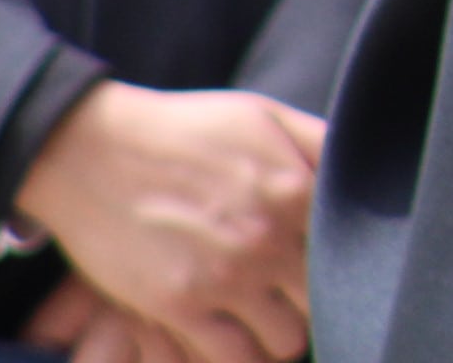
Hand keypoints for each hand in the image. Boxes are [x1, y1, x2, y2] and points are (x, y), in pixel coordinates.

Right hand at [11, 81, 320, 362]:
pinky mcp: (177, 307)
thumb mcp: (262, 115)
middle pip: (324, 301)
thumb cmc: (182, 129)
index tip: (323, 261)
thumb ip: (319, 141)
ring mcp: (224, 277)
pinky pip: (231, 358)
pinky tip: (231, 337)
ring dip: (278, 335)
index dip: (342, 259)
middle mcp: (268, 239)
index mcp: (296, 189)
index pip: (350, 247)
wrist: (91, 151)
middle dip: (312, 301)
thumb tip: (361, 162)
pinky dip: (238, 355)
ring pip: (286, 340)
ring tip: (264, 321)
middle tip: (292, 296)